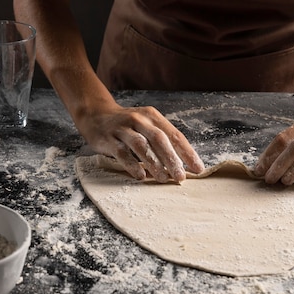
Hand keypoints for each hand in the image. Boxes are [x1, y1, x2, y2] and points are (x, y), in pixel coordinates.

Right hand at [78, 102, 204, 182]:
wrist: (95, 114)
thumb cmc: (127, 125)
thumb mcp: (146, 125)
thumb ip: (161, 140)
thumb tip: (182, 164)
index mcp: (152, 116)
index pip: (174, 135)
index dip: (187, 152)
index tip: (198, 168)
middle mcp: (139, 119)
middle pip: (159, 139)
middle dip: (172, 159)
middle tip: (181, 177)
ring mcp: (122, 128)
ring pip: (141, 146)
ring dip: (154, 164)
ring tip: (163, 179)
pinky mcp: (108, 139)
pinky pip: (122, 153)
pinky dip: (132, 165)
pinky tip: (141, 176)